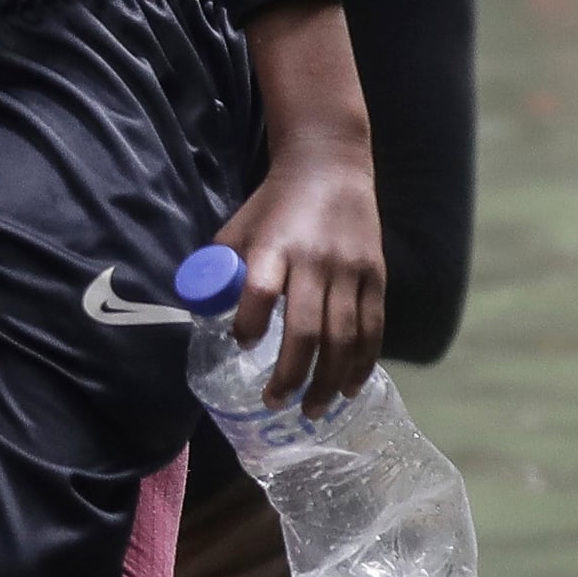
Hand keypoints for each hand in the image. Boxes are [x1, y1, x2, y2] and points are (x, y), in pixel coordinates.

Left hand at [219, 0, 384, 409]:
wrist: (330, 166)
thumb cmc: (274, 203)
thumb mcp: (239, 227)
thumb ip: (223, 268)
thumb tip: (202, 312)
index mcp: (275, 246)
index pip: (260, 290)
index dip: (248, 323)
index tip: (240, 346)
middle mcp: (315, 261)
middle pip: (305, 329)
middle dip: (290, 374)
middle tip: (274, 403)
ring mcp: (350, 270)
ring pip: (343, 337)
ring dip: (327, 380)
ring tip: (311, 410)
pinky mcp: (376, 275)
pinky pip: (372, 328)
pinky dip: (362, 363)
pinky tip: (348, 388)